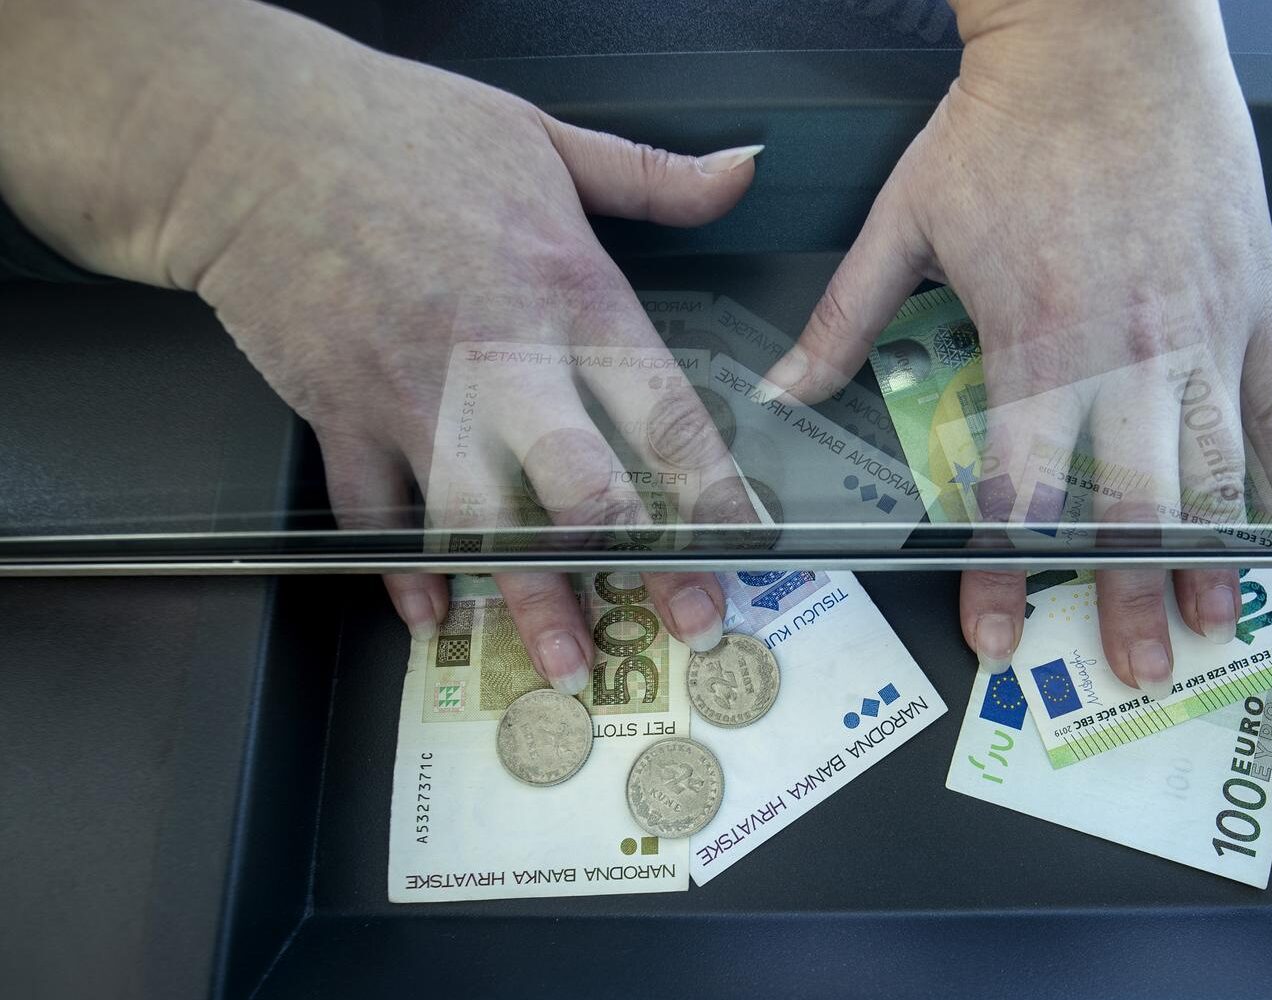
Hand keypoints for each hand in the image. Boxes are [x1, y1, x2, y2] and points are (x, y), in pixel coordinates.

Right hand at [0, 0, 761, 691]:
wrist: (249, 134)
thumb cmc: (402, 131)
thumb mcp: (546, 136)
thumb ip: (653, 175)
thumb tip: (743, 167)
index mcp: (569, 292)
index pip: (665, 413)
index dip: (715, 493)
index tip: (748, 550)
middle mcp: (499, 360)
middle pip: (582, 490)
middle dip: (640, 570)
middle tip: (683, 626)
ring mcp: (413, 396)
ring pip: (481, 524)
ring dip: (528, 600)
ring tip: (568, 666)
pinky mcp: (339, 414)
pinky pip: (373, 516)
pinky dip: (398, 573)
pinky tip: (431, 617)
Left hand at [760, 0, 1271, 692]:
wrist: (1107, 36)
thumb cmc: (1010, 125)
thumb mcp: (904, 221)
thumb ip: (841, 321)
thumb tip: (779, 390)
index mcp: (1037, 344)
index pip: (1016, 496)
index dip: (1002, 579)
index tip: (994, 636)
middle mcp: (1126, 354)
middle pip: (1130, 510)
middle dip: (1125, 601)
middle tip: (1124, 670)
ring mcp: (1200, 331)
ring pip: (1217, 475)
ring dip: (1214, 563)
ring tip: (1211, 628)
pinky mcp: (1251, 300)